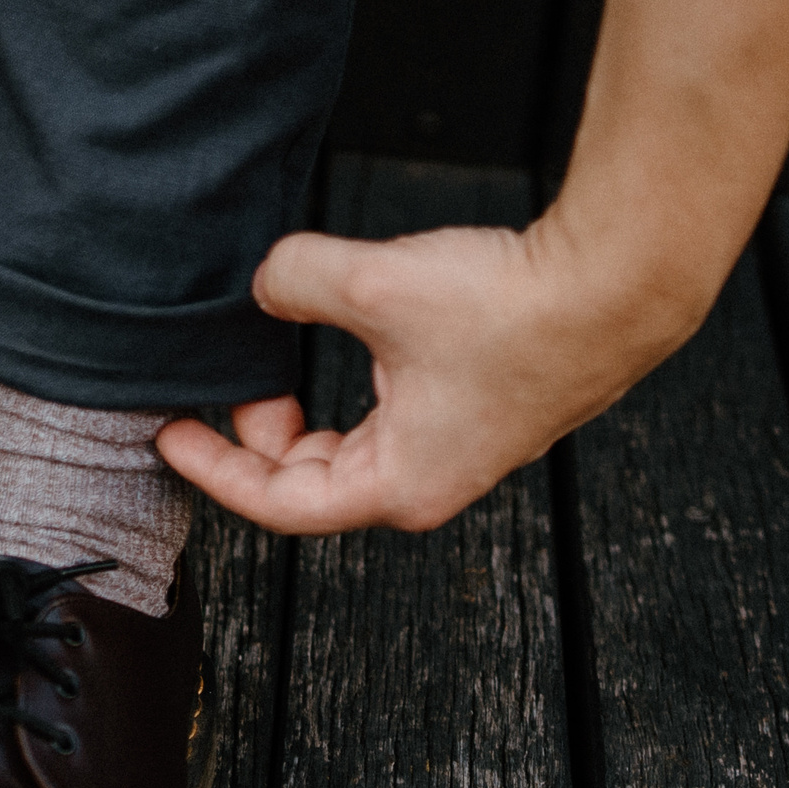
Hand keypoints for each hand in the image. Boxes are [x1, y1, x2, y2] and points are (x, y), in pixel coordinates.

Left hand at [157, 220, 709, 533]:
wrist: (617, 286)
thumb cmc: (514, 307)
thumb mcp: (374, 285)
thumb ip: (296, 282)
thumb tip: (265, 286)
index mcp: (399, 487)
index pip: (279, 505)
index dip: (215, 470)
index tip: (171, 437)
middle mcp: (429, 483)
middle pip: (313, 483)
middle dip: (263, 435)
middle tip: (241, 378)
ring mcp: (459, 451)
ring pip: (353, 445)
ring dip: (311, 409)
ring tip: (290, 350)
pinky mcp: (479, 410)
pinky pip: (391, 414)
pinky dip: (355, 383)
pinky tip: (355, 331)